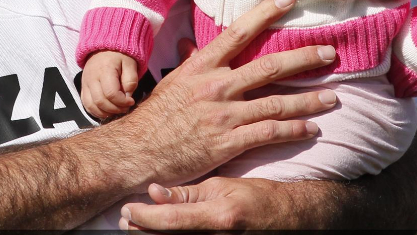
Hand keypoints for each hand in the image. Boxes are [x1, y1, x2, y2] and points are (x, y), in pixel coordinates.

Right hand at [82, 51, 139, 118]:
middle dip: (115, 109)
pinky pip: (86, 105)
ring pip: (91, 105)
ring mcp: (85, 83)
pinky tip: (107, 111)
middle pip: (100, 101)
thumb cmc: (120, 56)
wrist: (104, 47)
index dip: (122, 102)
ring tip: (117, 110)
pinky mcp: (83, 87)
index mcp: (105, 69)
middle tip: (126, 107)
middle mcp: (92, 77)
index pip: (111, 93)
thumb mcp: (130, 63)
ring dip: (105, 112)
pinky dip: (96, 112)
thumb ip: (131, 79)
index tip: (131, 101)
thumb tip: (128, 96)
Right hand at [108, 0, 337, 191]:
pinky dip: (294, 130)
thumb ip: (190, 63)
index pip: (238, 32)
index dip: (265, 13)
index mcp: (202, 66)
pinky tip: (311, 128)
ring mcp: (224, 115)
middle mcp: (216, 86)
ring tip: (332, 97)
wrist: (137, 151)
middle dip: (304, 58)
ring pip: (277, 102)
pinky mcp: (228, 142)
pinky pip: (269, 133)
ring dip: (309, 100)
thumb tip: (191, 44)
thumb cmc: (155, 116)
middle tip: (330, 52)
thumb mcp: (172, 82)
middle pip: (269, 67)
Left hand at [119, 177, 288, 231]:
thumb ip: (188, 193)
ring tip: (137, 226)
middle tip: (127, 219)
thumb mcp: (222, 186)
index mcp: (218, 217)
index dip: (144, 216)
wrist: (289, 219)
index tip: (128, 208)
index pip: (170, 220)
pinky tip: (160, 232)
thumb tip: (154, 191)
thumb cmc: (256, 197)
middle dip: (142, 231)